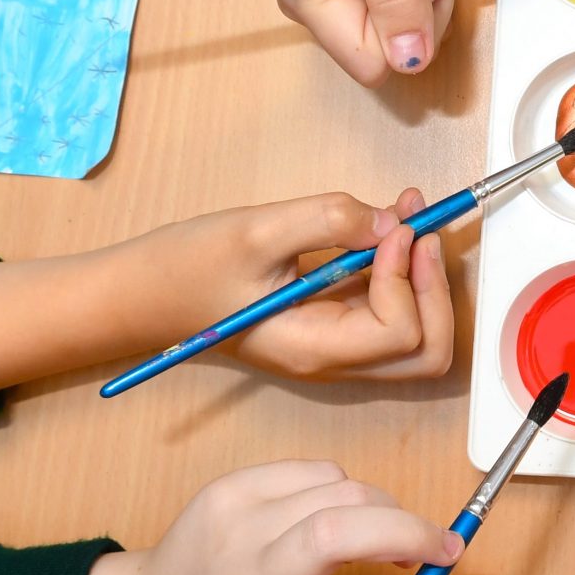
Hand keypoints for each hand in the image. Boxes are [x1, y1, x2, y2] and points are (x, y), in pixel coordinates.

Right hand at [0, 190, 454, 390]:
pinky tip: (385, 227)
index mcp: (316, 350)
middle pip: (427, 351)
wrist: (138, 295)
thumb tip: (390, 220)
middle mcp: (334, 358)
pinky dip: (401, 272)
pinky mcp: (329, 323)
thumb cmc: (183, 269)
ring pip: (415, 333)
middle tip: (418, 228)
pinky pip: (387, 310)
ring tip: (408, 216)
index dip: (409, 278)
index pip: (401, 333)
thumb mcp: (254, 233)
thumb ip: (327, 221)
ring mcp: (335, 344)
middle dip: (436, 289)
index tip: (391, 227)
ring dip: (424, 277)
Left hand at [79, 459, 470, 574]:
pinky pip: (311, 471)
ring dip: (383, 510)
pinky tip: (332, 517)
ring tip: (385, 536)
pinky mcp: (227, 494)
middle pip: (345, 533)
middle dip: (413, 531)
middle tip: (444, 549)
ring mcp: (234, 531)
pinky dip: (341, 490)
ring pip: (339, 490)